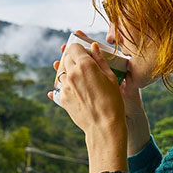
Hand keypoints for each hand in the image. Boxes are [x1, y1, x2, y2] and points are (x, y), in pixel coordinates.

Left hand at [47, 30, 126, 172]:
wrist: (103, 126)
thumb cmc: (112, 101)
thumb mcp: (110, 78)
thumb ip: (100, 60)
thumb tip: (93, 46)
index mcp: (84, 65)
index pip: (74, 47)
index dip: (79, 48)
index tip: (84, 52)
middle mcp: (71, 73)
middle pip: (66, 58)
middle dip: (73, 58)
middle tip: (83, 64)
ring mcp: (64, 86)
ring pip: (62, 72)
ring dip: (69, 72)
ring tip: (81, 78)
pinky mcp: (61, 98)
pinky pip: (60, 87)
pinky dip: (66, 85)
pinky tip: (76, 89)